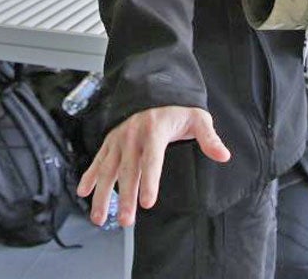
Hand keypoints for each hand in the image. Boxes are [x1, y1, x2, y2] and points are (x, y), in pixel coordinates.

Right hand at [77, 106, 230, 226]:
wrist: (155, 87)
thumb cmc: (178, 108)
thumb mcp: (197, 118)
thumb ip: (209, 138)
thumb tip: (224, 156)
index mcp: (155, 129)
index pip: (152, 159)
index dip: (149, 181)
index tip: (148, 202)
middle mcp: (134, 135)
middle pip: (128, 170)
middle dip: (125, 197)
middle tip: (126, 221)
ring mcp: (119, 137)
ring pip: (108, 169)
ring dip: (102, 194)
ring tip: (99, 218)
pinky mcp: (110, 140)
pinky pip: (98, 159)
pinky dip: (89, 175)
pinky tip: (83, 192)